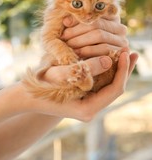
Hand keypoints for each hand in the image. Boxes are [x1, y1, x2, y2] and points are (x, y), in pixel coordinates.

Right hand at [21, 51, 137, 121]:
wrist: (28, 94)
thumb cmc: (40, 84)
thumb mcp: (61, 73)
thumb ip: (85, 68)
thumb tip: (110, 61)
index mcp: (87, 108)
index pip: (114, 90)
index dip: (122, 71)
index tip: (125, 52)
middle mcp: (91, 108)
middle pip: (115, 88)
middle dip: (124, 70)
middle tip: (131, 51)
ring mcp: (88, 102)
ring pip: (109, 86)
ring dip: (117, 69)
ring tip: (125, 53)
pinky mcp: (84, 96)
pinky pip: (101, 84)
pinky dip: (107, 71)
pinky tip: (110, 59)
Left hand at [62, 15, 128, 58]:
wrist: (91, 70)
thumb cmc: (80, 45)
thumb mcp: (77, 31)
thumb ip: (74, 23)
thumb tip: (66, 21)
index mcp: (111, 17)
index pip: (95, 12)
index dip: (79, 18)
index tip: (64, 23)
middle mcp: (120, 28)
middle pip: (96, 24)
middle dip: (78, 30)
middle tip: (64, 37)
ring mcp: (122, 41)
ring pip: (100, 35)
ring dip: (81, 40)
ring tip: (68, 45)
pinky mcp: (121, 54)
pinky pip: (104, 50)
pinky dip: (89, 51)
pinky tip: (77, 54)